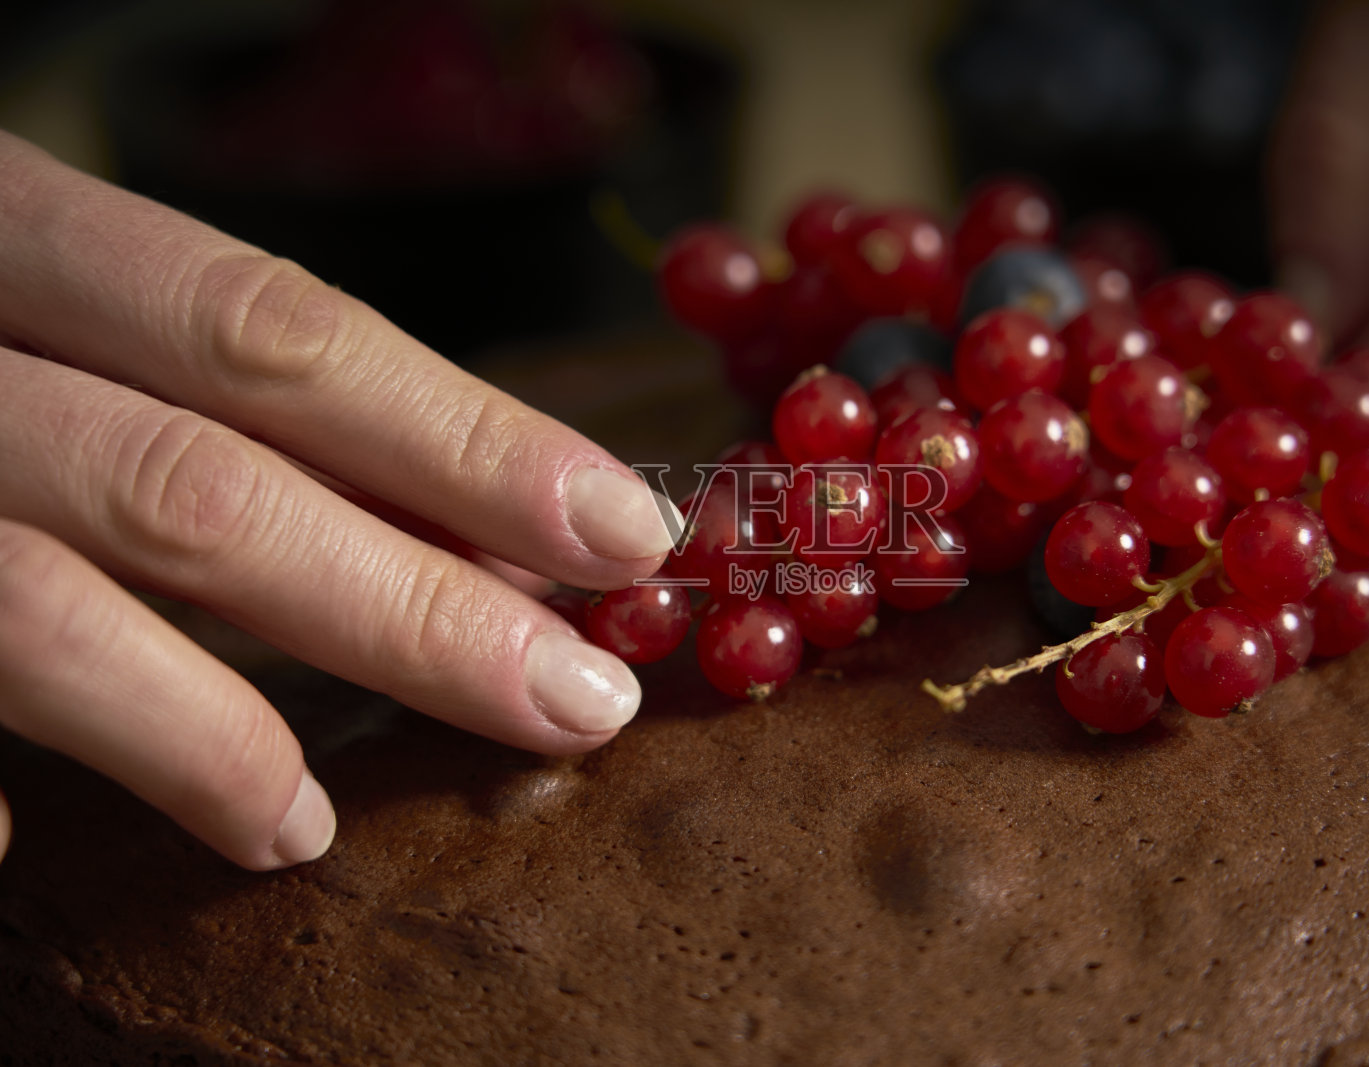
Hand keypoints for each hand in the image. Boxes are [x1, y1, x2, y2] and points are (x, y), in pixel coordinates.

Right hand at [0, 131, 678, 869]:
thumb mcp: (64, 314)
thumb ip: (225, 403)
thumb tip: (462, 535)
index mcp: (11, 229)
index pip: (274, 331)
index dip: (461, 438)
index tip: (619, 532)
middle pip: (197, 478)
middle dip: (406, 607)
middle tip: (572, 700)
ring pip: (36, 609)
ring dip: (205, 731)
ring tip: (300, 821)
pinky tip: (36, 852)